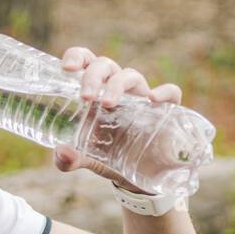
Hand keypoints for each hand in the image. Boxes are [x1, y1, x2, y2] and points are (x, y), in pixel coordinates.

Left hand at [52, 47, 181, 193]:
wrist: (138, 176)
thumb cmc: (108, 156)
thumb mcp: (86, 158)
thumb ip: (69, 159)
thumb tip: (63, 154)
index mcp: (95, 90)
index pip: (86, 62)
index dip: (77, 57)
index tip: (66, 68)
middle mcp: (117, 88)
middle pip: (105, 66)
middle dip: (93, 76)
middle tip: (85, 97)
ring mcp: (141, 98)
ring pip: (131, 76)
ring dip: (117, 85)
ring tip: (107, 103)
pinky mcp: (165, 110)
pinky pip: (171, 93)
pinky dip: (164, 92)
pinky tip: (153, 99)